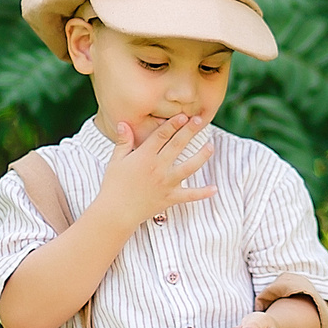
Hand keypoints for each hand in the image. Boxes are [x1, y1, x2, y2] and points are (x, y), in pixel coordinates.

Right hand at [92, 115, 215, 227]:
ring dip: (201, 156)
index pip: (162, 135)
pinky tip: (214, 188)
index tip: (183, 115)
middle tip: (200, 120)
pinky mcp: (171, 198)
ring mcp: (167, 183)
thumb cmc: (113, 186)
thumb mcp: (115, 161)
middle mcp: (158, 167)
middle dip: (190, 131)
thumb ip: (123, 142)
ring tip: (210, 147)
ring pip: (189, 167)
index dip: (173, 124)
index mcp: (144, 156)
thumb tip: (123, 123)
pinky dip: (203, 193)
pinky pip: (190, 195)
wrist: (116, 212)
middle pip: (178, 145)